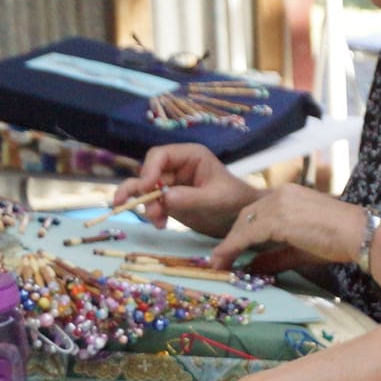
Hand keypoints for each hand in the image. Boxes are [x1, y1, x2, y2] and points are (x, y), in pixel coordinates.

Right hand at [110, 144, 255, 237]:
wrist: (243, 219)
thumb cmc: (235, 200)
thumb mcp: (216, 198)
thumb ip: (192, 197)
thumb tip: (165, 196)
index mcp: (190, 156)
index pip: (160, 155)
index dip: (149, 169)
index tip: (148, 187)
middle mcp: (177, 166)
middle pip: (148, 173)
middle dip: (143, 191)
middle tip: (137, 207)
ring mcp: (171, 184)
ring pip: (146, 190)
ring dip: (146, 205)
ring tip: (158, 221)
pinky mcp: (170, 200)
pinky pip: (152, 204)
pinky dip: (153, 214)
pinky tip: (161, 225)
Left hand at [205, 185, 365, 273]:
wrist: (359, 233)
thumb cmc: (340, 240)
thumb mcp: (301, 248)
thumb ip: (275, 256)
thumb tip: (252, 268)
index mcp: (289, 194)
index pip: (257, 212)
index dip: (242, 232)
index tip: (231, 250)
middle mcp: (280, 194)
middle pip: (245, 216)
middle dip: (232, 238)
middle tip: (221, 259)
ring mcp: (278, 204)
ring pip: (243, 225)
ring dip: (228, 245)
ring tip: (218, 264)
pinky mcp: (277, 219)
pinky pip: (247, 235)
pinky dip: (232, 248)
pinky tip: (225, 260)